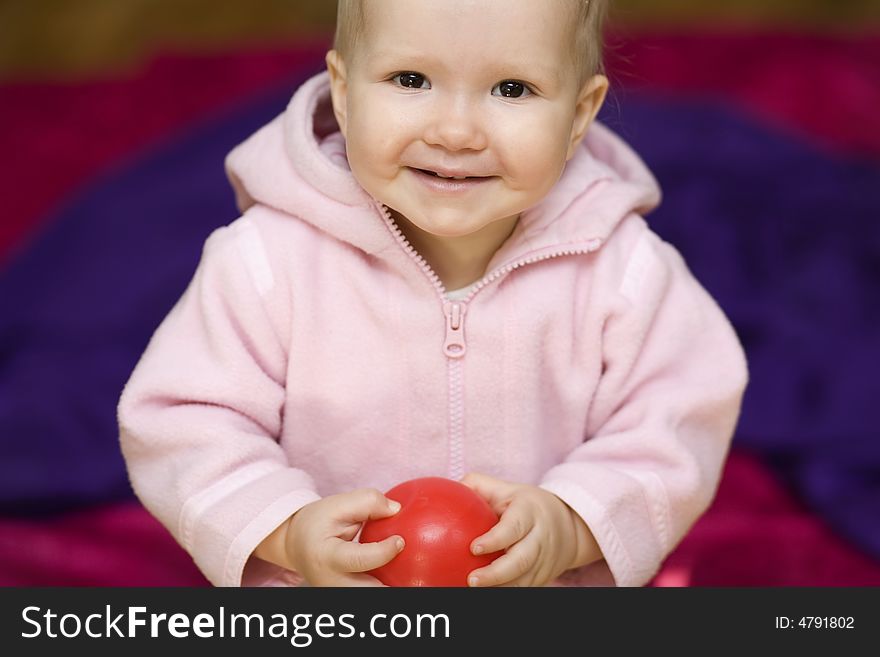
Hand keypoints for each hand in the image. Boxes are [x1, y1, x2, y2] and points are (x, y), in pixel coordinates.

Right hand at [283, 488, 404, 585]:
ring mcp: (340, 594)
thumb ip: (367, 501)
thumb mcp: (336, 504)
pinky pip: (373, 592)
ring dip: (393, 586)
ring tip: (417, 577)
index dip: (383, 552)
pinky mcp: (348, 596)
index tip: (400, 540)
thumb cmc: (317, 523)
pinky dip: (389, 585)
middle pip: (370, 592)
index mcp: (327, 558)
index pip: (359, 560)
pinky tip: (407, 575)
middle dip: (393, 586)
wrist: (296, 545)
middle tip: (416, 574)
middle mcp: (332, 583)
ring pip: (373, 595)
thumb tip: (397, 509)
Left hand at [461, 473, 597, 586]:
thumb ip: (479, 486)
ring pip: (523, 579)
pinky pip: (523, 588)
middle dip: (496, 573)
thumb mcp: (507, 490)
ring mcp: (543, 560)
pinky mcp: (543, 577)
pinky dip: (504, 591)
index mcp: (530, 512)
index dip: (495, 539)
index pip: (514, 527)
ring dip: (499, 587)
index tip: (473, 548)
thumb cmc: (526, 505)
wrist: (569, 525)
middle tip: (471, 580)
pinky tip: (484, 593)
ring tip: (473, 590)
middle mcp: (540, 538)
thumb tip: (449, 489)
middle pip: (521, 560)